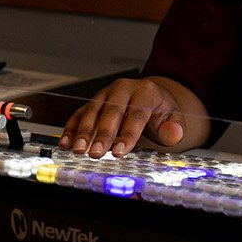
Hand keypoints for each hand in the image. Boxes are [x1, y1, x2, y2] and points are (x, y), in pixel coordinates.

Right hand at [57, 77, 189, 157]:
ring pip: (93, 111)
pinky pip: (80, 113)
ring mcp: (106, 93)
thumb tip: (173, 133)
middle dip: (102, 134)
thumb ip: (174, 128)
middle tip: (96, 153)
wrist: (151, 99)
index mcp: (146, 91)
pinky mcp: (94, 102)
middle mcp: (124, 89)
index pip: (136, 114)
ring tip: (79, 149)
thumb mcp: (174, 119)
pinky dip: (72, 128)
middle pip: (112, 111)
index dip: (127, 134)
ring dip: (84, 131)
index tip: (119, 152)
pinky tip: (66, 142)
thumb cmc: (161, 112)